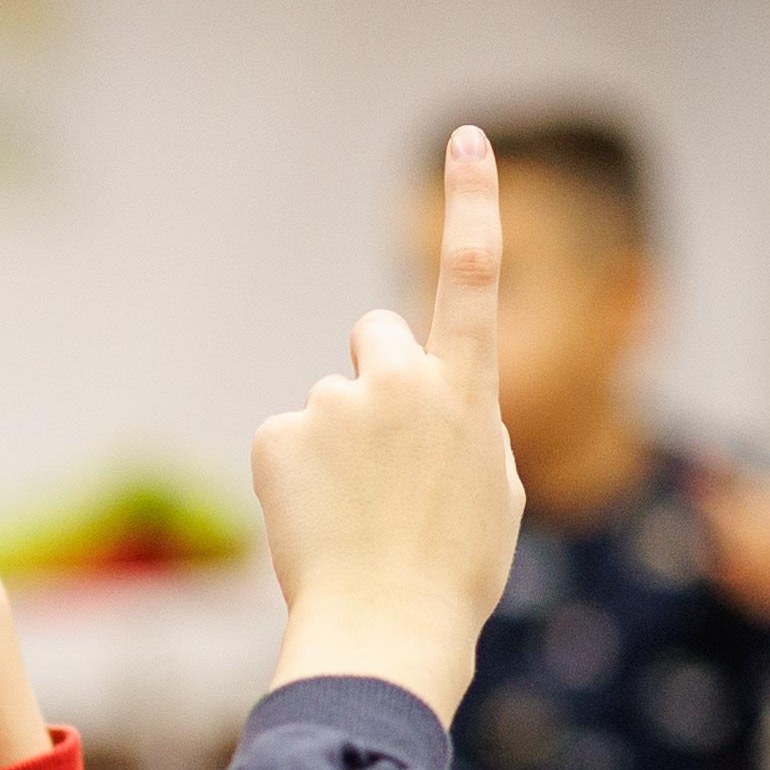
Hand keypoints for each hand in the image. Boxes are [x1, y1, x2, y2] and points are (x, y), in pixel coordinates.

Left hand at [253, 129, 529, 712]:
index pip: (474, 274)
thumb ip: (462, 425)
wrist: (385, 629)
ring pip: (329, 402)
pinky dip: (295, 476)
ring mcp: (333, 404)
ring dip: (337, 444)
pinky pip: (286, 439)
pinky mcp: (278, 435)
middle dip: (375, 373)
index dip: (473, 201)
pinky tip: (315, 523)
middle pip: (374, 333)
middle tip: (383, 451)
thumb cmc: (453, 572)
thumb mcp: (492, 490)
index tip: (466, 139)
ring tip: (356, 515)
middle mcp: (399, 380)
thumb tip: (429, 409)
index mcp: (468, 390)